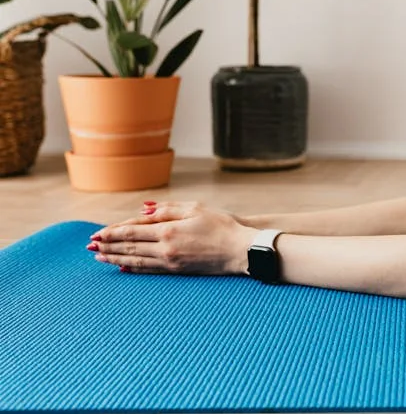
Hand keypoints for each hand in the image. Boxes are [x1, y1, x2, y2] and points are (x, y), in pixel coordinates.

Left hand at [88, 201, 255, 275]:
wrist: (241, 250)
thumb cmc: (223, 226)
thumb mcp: (196, 209)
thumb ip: (168, 209)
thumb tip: (143, 209)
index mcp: (168, 230)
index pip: (132, 231)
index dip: (112, 233)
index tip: (96, 233)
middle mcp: (166, 248)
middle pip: (129, 247)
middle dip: (108, 246)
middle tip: (90, 246)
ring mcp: (171, 262)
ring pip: (136, 261)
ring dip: (115, 258)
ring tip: (100, 257)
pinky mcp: (178, 271)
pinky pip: (149, 271)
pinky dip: (133, 269)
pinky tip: (123, 268)